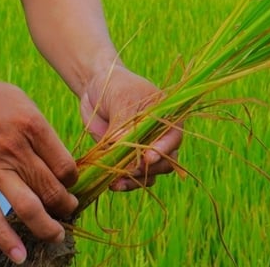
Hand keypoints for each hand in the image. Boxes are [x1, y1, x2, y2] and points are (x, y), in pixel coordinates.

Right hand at [0, 68, 78, 264]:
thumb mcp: (24, 103)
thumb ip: (43, 133)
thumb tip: (60, 163)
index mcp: (33, 126)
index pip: (66, 166)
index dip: (73, 180)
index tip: (70, 183)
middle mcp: (16, 149)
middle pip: (52, 190)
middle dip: (66, 205)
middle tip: (68, 209)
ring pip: (29, 208)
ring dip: (48, 227)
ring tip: (57, 234)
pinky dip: (6, 239)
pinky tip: (21, 255)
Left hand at [79, 65, 181, 191]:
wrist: (96, 87)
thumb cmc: (114, 86)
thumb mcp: (121, 98)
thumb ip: (124, 124)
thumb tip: (121, 148)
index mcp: (168, 117)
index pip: (173, 138)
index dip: (162, 150)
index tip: (147, 158)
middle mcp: (161, 136)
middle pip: (165, 162)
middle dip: (147, 169)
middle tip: (127, 170)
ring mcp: (145, 149)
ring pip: (150, 173)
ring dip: (134, 180)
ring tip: (116, 182)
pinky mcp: (128, 159)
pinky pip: (133, 177)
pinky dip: (124, 182)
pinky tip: (112, 184)